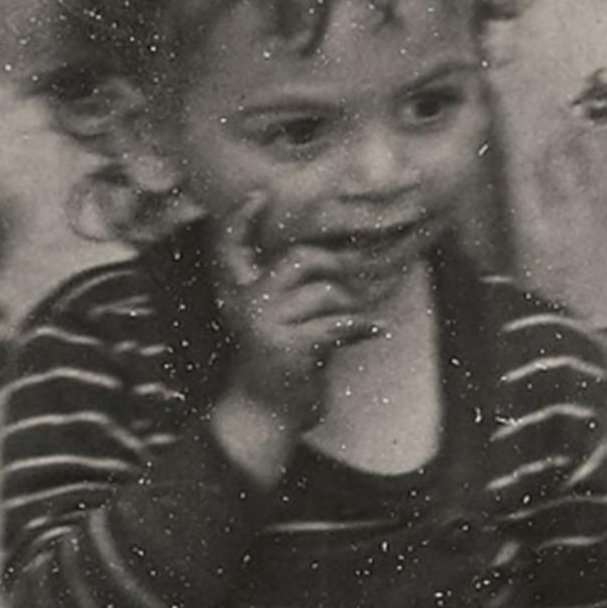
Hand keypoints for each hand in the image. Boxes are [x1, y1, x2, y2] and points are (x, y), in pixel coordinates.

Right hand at [214, 196, 383, 438]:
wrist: (266, 411)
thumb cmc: (283, 354)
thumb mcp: (278, 314)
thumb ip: (292, 283)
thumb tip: (344, 247)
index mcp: (238, 290)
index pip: (229, 246)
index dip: (240, 219)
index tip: (258, 196)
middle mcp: (245, 302)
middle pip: (299, 258)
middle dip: (335, 263)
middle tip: (358, 271)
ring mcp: (264, 323)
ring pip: (325, 292)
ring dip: (349, 306)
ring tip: (354, 320)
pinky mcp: (288, 346)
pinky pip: (338, 324)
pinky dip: (362, 326)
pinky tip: (377, 330)